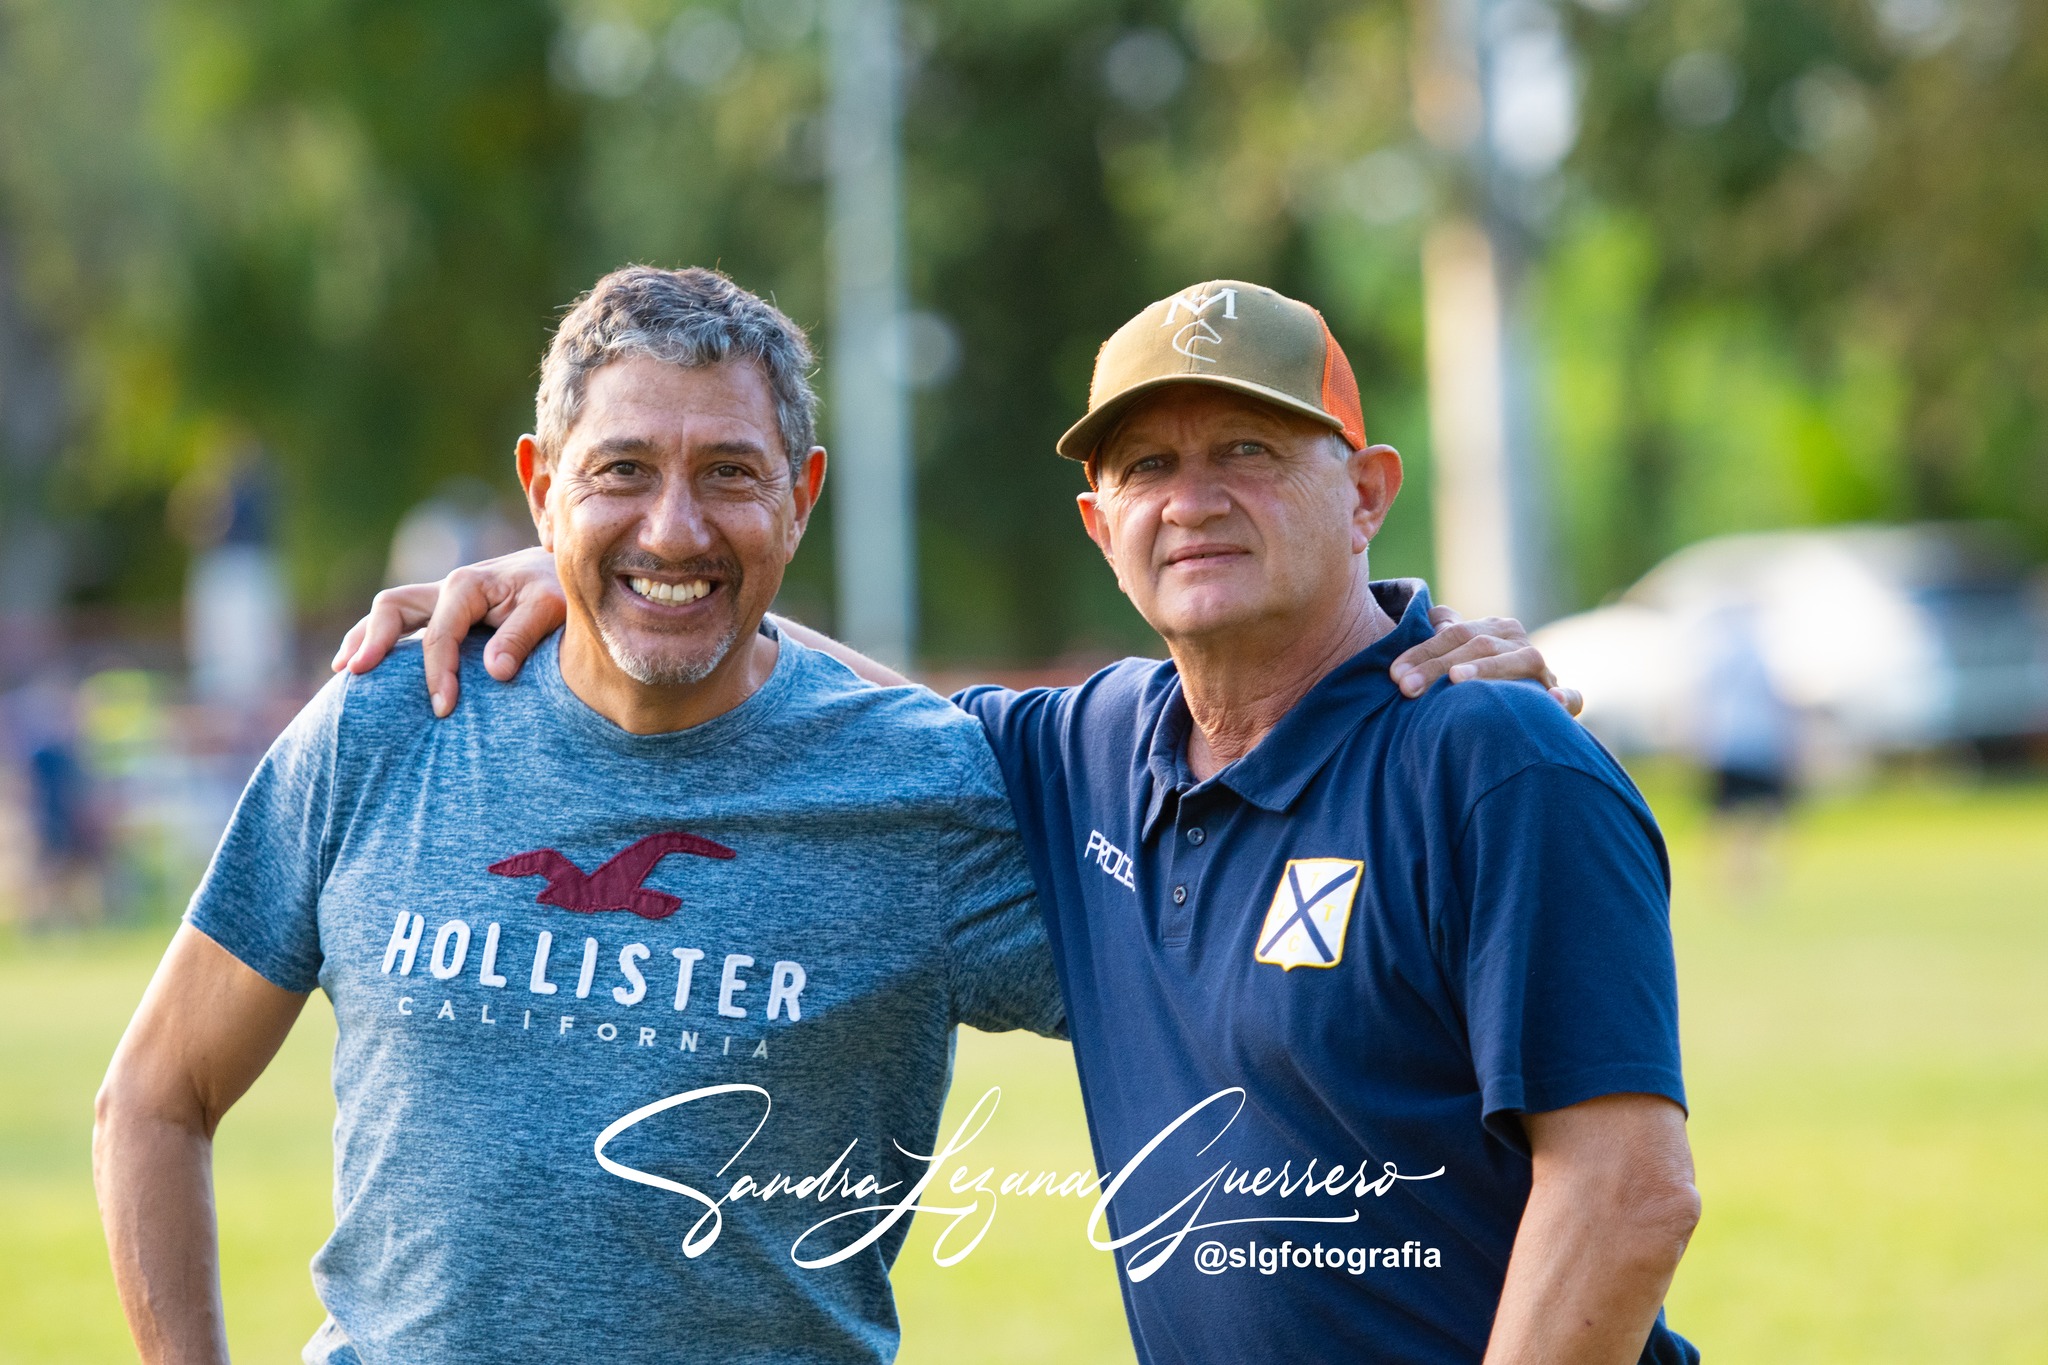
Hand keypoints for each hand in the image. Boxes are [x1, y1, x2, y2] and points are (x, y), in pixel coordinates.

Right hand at [329, 546, 566, 716]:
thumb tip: (495, 671)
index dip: (437, 673)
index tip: (443, 709)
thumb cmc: (557, 592)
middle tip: (356, 675)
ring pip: (389, 612)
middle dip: (373, 640)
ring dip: (364, 638)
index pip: (439, 635)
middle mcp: (445, 589)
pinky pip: (402, 623)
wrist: (563, 574)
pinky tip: (365, 666)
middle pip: (392, 607)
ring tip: (345, 672)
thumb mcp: (550, 608)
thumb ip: (522, 635)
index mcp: (467, 586)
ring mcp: (440, 599)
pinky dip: (379, 640)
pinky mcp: (443, 612)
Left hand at [1389, 605, 1583, 715]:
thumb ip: (1443, 634)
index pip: (1454, 633)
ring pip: (1518, 662)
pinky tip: (1550, 700)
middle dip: (1437, 667)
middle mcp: (1518, 642)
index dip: (1422, 652)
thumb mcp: (1459, 652)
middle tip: (1406, 687)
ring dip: (1487, 670)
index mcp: (1493, 629)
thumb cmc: (1477, 675)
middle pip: (1477, 646)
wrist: (1524, 701)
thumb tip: (1429, 616)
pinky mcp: (1561, 696)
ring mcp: (1542, 668)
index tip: (1393, 674)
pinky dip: (1563, 697)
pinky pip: (1570, 696)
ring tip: (1457, 680)